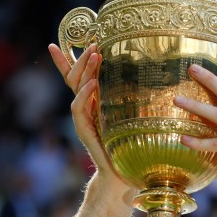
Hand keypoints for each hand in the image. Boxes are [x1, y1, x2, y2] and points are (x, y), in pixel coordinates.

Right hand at [47, 43, 132, 191]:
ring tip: (95, 55)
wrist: (121, 175)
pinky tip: (93, 83)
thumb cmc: (131, 147)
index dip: (68, 60)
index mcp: (95, 103)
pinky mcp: (84, 130)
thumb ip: (134, 101)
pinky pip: (79, 108)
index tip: (60, 42)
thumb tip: (155, 79)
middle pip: (76, 78)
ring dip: (85, 70)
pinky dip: (85, 94)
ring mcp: (83, 119)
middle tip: (93, 43)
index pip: (78, 77)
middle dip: (82, 58)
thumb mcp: (133, 118)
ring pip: (76, 88)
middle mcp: (86, 109)